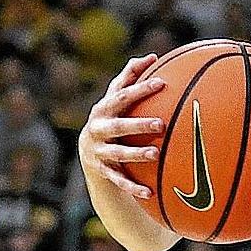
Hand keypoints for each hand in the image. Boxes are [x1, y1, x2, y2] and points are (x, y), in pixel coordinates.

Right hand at [79, 54, 165, 199]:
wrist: (89, 152)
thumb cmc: (112, 117)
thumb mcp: (117, 99)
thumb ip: (131, 77)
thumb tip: (153, 56)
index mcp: (104, 109)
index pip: (122, 95)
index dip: (140, 89)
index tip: (162, 84)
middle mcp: (98, 129)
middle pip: (118, 126)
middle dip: (138, 124)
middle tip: (160, 124)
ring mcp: (99, 152)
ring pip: (118, 154)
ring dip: (136, 154)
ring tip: (155, 154)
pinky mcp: (102, 171)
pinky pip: (119, 180)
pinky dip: (133, 187)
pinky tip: (150, 193)